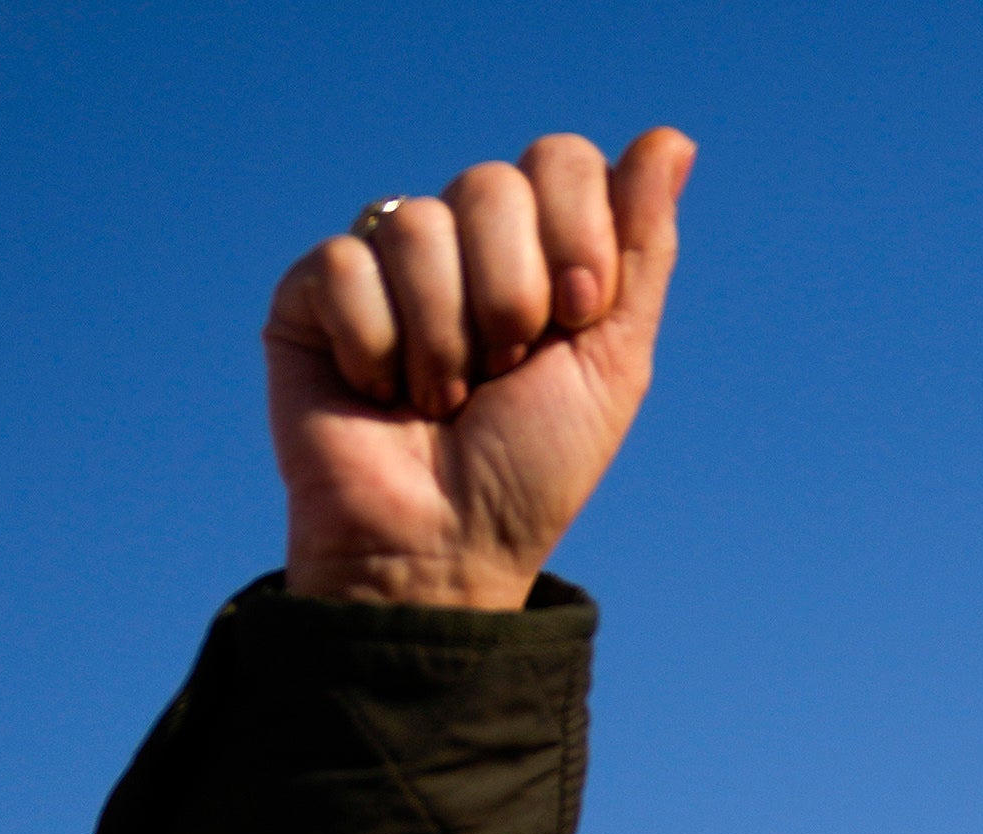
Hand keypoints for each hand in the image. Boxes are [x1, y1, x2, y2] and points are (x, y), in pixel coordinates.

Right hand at [269, 125, 694, 609]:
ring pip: (418, 225)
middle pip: (491, 183)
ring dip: (446, 337)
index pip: (561, 159)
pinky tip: (377, 391)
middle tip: (504, 371)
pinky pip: (345, 266)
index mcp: (535, 248)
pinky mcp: (310, 295)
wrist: (444, 547)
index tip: (576, 318)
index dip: (576, 234)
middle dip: (513, 294)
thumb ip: (643, 249)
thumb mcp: (614, 360)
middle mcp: (459, 243)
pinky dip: (376, 347)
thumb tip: (672, 137)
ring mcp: (382, 263)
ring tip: (439, 399)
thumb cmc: (530, 468)